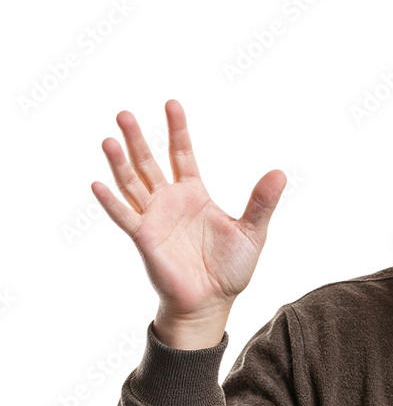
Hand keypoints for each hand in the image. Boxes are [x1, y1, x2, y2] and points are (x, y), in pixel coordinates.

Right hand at [92, 99, 285, 324]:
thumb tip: (280, 173)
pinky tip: (98, 183)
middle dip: (138, 138)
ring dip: (120, 162)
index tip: (171, 103)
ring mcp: (155, 218)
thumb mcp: (253, 231)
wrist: (213, 302)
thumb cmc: (231, 268)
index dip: (177, 130)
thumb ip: (262, 202)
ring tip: (110, 139)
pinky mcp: (145, 238)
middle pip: (150, 162)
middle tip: (125, 113)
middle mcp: (171, 201)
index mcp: (195, 195)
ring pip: (132, 183)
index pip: (182, 154)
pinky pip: (125, 216)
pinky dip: (111, 201)